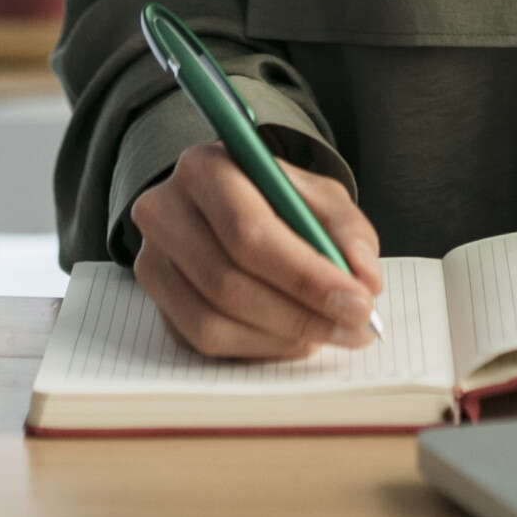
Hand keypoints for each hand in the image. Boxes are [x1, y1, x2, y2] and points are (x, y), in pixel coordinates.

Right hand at [127, 144, 384, 360]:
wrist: (226, 204)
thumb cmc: (277, 199)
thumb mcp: (318, 196)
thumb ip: (346, 229)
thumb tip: (364, 278)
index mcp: (205, 169)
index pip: (249, 232)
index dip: (306, 275)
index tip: (360, 302)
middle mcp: (164, 211)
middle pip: (227, 281)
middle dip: (301, 313)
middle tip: (356, 328)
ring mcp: (152, 260)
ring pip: (212, 320)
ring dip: (282, 337)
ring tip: (331, 333)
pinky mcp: (157, 301)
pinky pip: (203, 340)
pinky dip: (258, 347)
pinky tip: (295, 338)